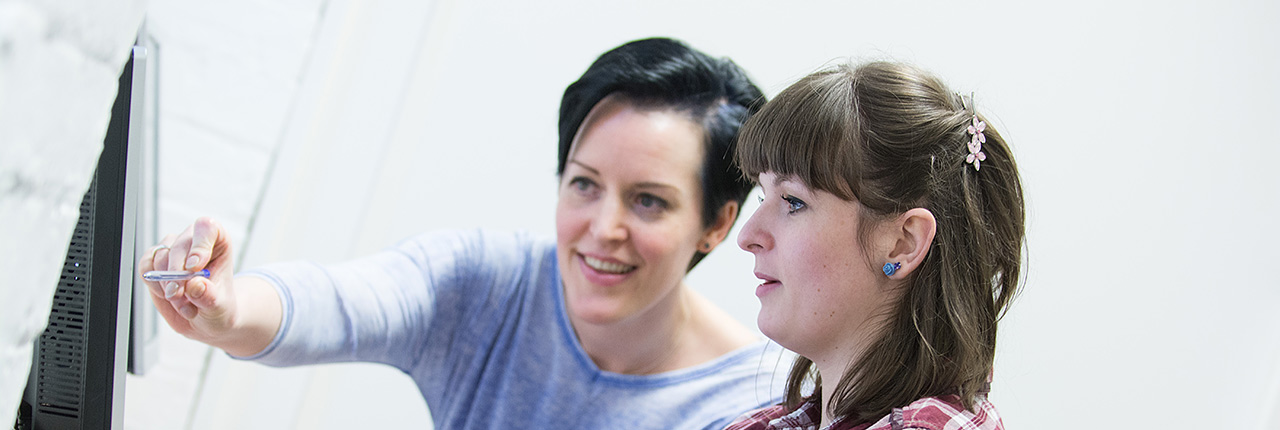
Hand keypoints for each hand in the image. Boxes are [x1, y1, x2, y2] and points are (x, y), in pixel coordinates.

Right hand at [138, 217, 239, 346]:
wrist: (205, 318)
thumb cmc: (218, 307)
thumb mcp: (219, 307)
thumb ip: (208, 296)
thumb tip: (195, 284)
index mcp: (218, 242)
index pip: (207, 228)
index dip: (199, 245)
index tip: (195, 268)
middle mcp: (194, 241)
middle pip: (180, 245)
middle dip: (177, 274)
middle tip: (180, 295)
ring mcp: (173, 250)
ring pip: (161, 257)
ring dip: (167, 283)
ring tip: (182, 302)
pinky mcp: (155, 262)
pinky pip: (145, 266)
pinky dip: (152, 283)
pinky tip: (166, 295)